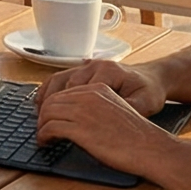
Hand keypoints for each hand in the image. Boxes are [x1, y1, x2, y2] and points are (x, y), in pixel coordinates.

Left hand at [36, 69, 177, 175]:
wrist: (151, 148)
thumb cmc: (137, 135)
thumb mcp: (115, 109)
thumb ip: (96, 106)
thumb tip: (77, 117)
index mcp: (98, 88)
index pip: (63, 91)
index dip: (51, 104)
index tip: (47, 115)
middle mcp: (88, 95)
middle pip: (52, 100)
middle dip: (43, 115)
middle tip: (41, 127)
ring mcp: (83, 111)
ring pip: (47, 113)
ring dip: (41, 126)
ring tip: (42, 136)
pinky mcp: (80, 129)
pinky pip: (50, 128)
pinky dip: (43, 135)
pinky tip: (46, 142)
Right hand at [38, 58, 165, 115]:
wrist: (151, 78)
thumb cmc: (148, 91)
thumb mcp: (146, 102)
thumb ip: (131, 108)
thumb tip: (115, 117)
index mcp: (108, 71)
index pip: (80, 88)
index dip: (69, 107)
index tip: (62, 123)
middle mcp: (94, 65)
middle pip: (65, 83)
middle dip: (53, 104)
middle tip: (44, 124)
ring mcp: (86, 66)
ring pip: (58, 79)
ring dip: (47, 97)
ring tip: (39, 115)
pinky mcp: (82, 71)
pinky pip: (59, 78)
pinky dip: (48, 90)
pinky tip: (41, 103)